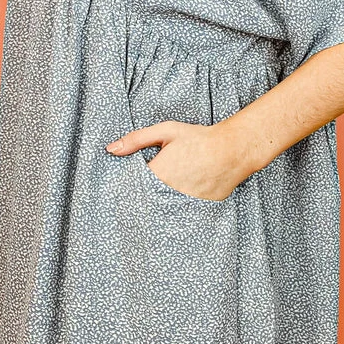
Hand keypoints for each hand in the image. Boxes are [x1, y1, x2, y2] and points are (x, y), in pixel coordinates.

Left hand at [105, 118, 251, 201]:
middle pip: (146, 201)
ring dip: (158, 206)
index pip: (133, 187)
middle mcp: (169, 191)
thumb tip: (110, 149)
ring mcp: (185, 202)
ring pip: (163, 209)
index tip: (122, 191)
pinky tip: (176, 205)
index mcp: (158, 173)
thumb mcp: (166, 131)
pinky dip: (177, 209)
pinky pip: (182, 212)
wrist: (232, 150)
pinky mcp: (199, 209)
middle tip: (139, 200)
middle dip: (141, 200)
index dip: (128, 187)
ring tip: (156, 205)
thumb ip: (136, 139)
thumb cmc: (198, 138)